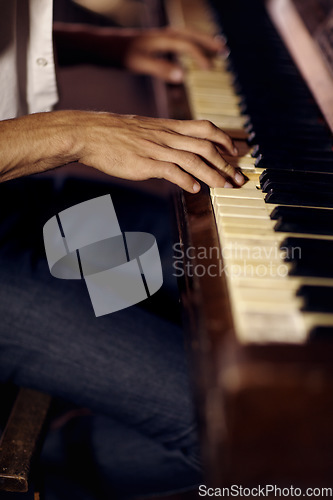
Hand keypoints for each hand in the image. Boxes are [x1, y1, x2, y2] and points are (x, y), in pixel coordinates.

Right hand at [77, 112, 243, 190]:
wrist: (90, 134)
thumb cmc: (115, 133)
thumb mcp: (145, 129)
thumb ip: (164, 137)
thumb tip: (177, 149)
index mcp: (168, 127)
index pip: (205, 128)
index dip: (224, 139)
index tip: (236, 151)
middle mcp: (167, 136)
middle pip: (206, 146)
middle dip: (226, 163)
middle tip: (238, 177)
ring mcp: (157, 149)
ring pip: (194, 159)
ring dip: (213, 174)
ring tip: (225, 186)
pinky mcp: (145, 163)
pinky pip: (172, 171)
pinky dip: (187, 180)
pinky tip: (195, 189)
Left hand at [123, 27, 224, 82]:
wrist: (99, 45)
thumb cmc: (118, 54)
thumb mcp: (139, 63)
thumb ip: (161, 69)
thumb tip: (183, 76)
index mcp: (161, 39)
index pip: (188, 46)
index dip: (201, 57)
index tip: (211, 69)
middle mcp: (162, 35)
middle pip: (191, 35)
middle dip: (208, 43)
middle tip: (225, 51)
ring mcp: (157, 37)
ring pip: (185, 37)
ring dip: (200, 43)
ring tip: (214, 51)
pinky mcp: (152, 42)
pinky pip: (177, 42)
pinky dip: (188, 47)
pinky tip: (189, 56)